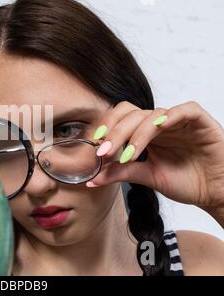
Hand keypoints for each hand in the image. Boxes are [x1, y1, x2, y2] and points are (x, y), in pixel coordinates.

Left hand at [87, 101, 223, 223]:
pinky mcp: (200, 121)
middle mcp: (160, 123)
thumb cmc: (187, 182)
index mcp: (146, 132)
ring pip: (153, 114)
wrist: (216, 193)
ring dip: (137, 133)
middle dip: (115, 132)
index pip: (121, 119)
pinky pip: (185, 110)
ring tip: (128, 154)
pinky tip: (159, 127)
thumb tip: (92, 179)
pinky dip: (171, 116)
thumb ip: (121, 173)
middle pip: (132, 114)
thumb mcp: (148, 177)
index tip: (96, 148)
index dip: (107, 128)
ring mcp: (179, 120)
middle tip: (104, 151)